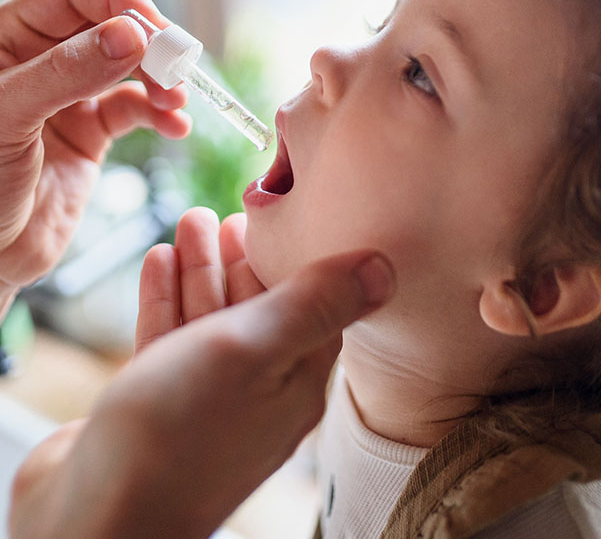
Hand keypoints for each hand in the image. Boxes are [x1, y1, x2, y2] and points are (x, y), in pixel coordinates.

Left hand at [0, 0, 189, 308]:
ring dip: (160, 81)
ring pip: (128, 69)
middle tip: (178, 65)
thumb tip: (130, 35)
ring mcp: (69, 98)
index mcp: (6, 40)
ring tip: (177, 100)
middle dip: (149, 45)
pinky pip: (134, 112)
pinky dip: (161, 117)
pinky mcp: (91, 133)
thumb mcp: (9, 117)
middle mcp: (42, 62)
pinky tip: (175, 126)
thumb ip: (67, 72)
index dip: (117, 2)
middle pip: (109, 29)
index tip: (154, 28)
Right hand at [10, 222, 394, 538]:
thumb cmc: (178, 433)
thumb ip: (316, 304)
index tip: (285, 219)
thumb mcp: (256, 349)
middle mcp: (256, 390)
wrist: (92, 516)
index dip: (298, 260)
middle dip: (241, 258)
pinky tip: (159, 261)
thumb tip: (384, 268)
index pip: (311, 307)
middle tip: (229, 214)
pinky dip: (167, 298)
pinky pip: (170, 338)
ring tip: (191, 221)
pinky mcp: (159, 403)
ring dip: (201, 269)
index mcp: (295, 380)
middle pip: (257, 307)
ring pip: (210, 318)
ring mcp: (206, 398)